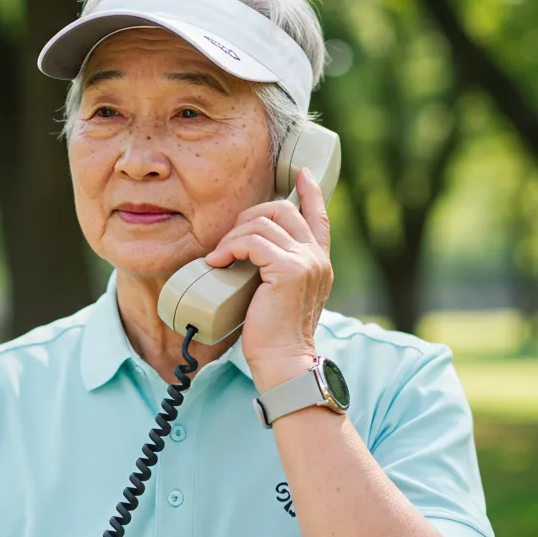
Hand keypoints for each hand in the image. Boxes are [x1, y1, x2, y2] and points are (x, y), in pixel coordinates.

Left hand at [205, 168, 331, 391]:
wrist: (282, 362)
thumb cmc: (273, 335)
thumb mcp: (279, 295)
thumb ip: (277, 269)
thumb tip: (250, 250)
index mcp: (319, 262)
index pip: (319, 216)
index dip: (310, 192)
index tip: (301, 175)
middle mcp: (317, 257)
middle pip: (282, 209)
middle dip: (248, 216)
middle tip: (228, 240)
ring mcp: (307, 261)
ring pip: (262, 223)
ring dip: (232, 235)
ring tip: (220, 257)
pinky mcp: (290, 269)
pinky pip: (252, 242)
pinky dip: (229, 248)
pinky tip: (217, 263)